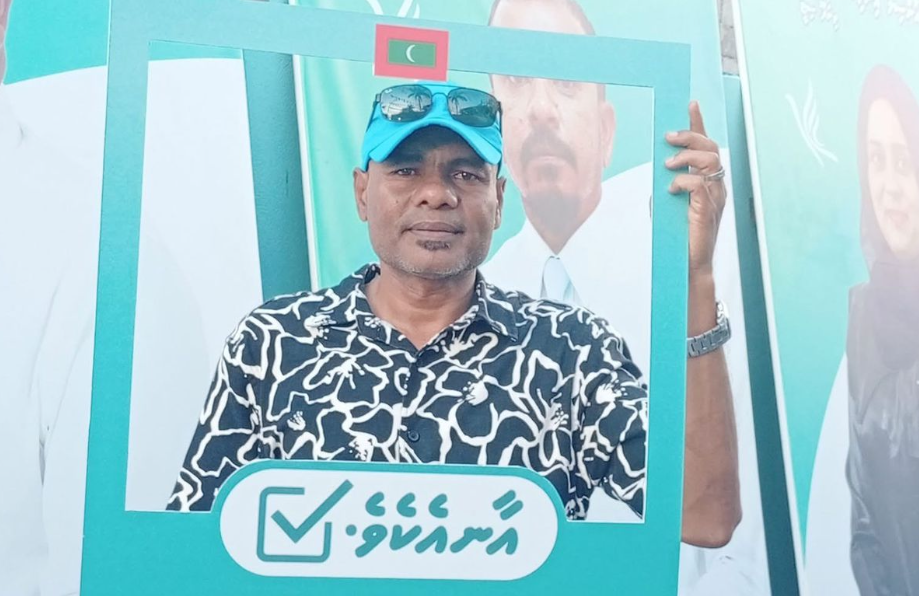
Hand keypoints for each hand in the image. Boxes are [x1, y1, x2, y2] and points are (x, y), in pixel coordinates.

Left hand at [666, 101, 725, 276]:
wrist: (690, 264)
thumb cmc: (681, 236)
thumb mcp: (668, 206)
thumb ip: (665, 187)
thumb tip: (657, 174)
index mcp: (709, 181)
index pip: (707, 146)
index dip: (699, 124)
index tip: (691, 104)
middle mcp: (717, 186)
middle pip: (711, 147)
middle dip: (690, 136)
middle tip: (669, 137)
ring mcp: (715, 197)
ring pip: (710, 161)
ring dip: (686, 157)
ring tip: (668, 164)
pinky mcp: (708, 209)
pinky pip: (700, 184)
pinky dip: (683, 181)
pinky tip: (671, 188)